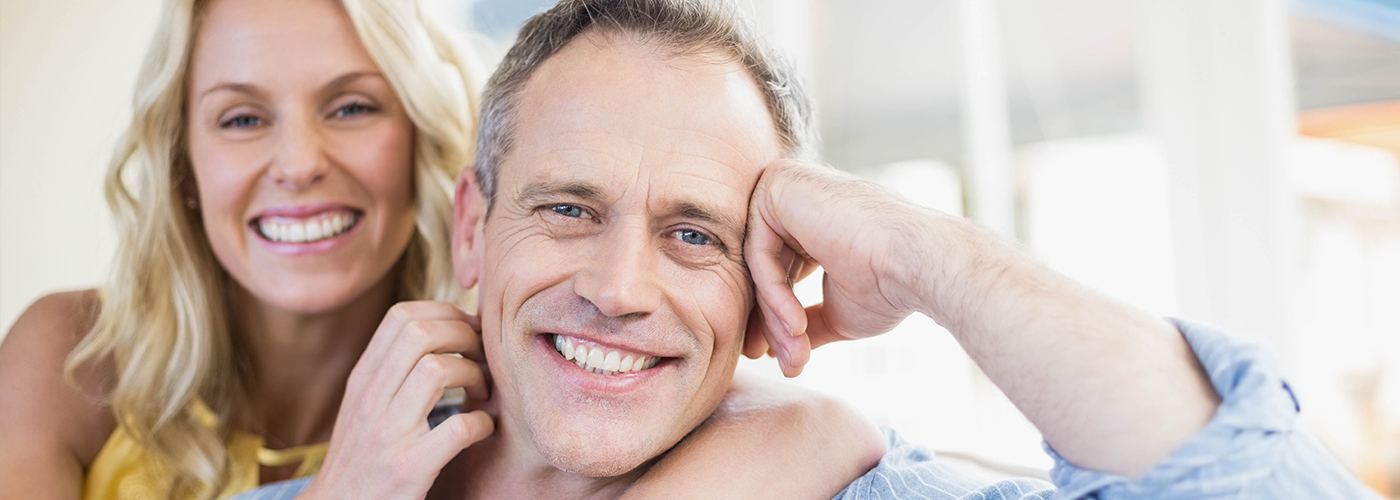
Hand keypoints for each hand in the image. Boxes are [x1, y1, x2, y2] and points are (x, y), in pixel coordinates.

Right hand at [302, 301, 493, 498]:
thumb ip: (394, 368)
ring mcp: (389, 433)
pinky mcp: (409, 467)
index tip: (467, 329)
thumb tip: (443, 328)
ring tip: (481, 391)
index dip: (444, 312)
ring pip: (437, 370)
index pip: (400, 316)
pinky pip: (457, 428)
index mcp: (363, 379)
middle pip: (421, 334)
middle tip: (482, 356)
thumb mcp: (365, 403)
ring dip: (474, 374)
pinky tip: (482, 427)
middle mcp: (371, 399)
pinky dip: (481, 423)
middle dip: (464, 335)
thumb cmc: (363, 453)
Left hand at [743, 160, 933, 375]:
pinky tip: (797, 325)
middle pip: (764, 269)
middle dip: (773, 323)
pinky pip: (758, 252)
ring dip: (776, 317)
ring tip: (796, 355)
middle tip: (785, 364)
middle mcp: (797, 198)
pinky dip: (774, 294)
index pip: (777, 270)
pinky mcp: (778, 184)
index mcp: (812, 219)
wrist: (918, 264)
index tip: (780, 359)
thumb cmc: (889, 287)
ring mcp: (786, 186)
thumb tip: (780, 350)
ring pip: (758, 265)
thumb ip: (805, 319)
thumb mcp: (837, 310)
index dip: (777, 318)